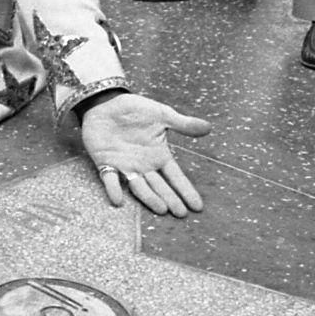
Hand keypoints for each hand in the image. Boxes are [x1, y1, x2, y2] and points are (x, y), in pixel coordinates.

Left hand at [81, 92, 210, 216]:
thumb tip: (208, 127)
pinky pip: (110, 179)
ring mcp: (125, 166)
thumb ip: (183, 124)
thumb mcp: (162, 114)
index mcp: (159, 155)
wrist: (107, 102)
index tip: (197, 206)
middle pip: (160, 186)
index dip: (186, 190)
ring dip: (150, 198)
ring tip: (162, 209)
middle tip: (181, 213)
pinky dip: (114, 189)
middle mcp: (144, 165)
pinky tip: (118, 200)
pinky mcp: (106, 162)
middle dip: (170, 199)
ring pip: (140, 187)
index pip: (176, 177)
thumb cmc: (136, 109)